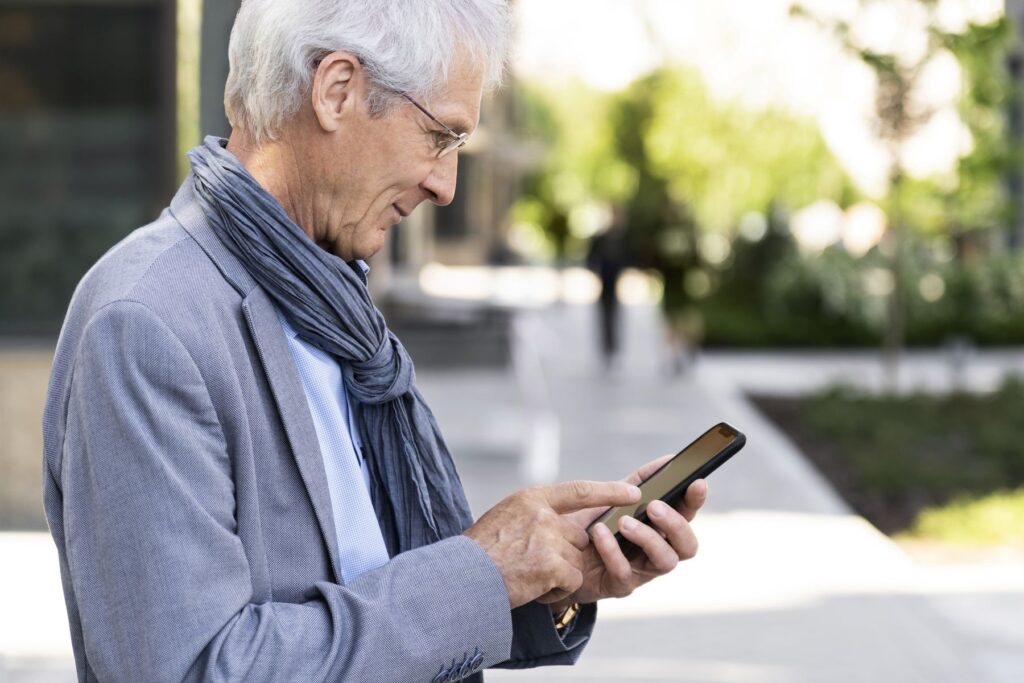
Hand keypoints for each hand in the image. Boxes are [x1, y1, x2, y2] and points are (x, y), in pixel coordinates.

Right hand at [463, 480, 641, 608]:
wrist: (462, 578)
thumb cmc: (481, 552)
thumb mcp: (506, 517)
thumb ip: (536, 514)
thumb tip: (565, 524)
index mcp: (531, 498)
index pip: (579, 490)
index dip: (608, 491)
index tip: (633, 493)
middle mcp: (543, 514)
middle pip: (579, 536)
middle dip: (565, 554)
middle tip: (534, 563)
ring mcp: (549, 539)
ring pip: (577, 560)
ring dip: (559, 574)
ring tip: (528, 575)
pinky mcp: (553, 565)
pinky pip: (572, 580)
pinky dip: (557, 590)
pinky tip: (533, 587)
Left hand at [541, 454, 707, 607]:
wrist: (557, 552)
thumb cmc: (593, 523)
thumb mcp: (615, 497)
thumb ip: (641, 480)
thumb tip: (669, 459)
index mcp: (661, 528)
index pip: (688, 515)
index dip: (695, 500)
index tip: (697, 482)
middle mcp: (658, 551)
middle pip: (687, 546)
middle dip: (676, 525)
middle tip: (654, 506)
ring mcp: (641, 572)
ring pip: (665, 561)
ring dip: (648, 538)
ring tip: (625, 521)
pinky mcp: (618, 586)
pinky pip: (624, 573)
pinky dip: (613, 550)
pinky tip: (600, 532)